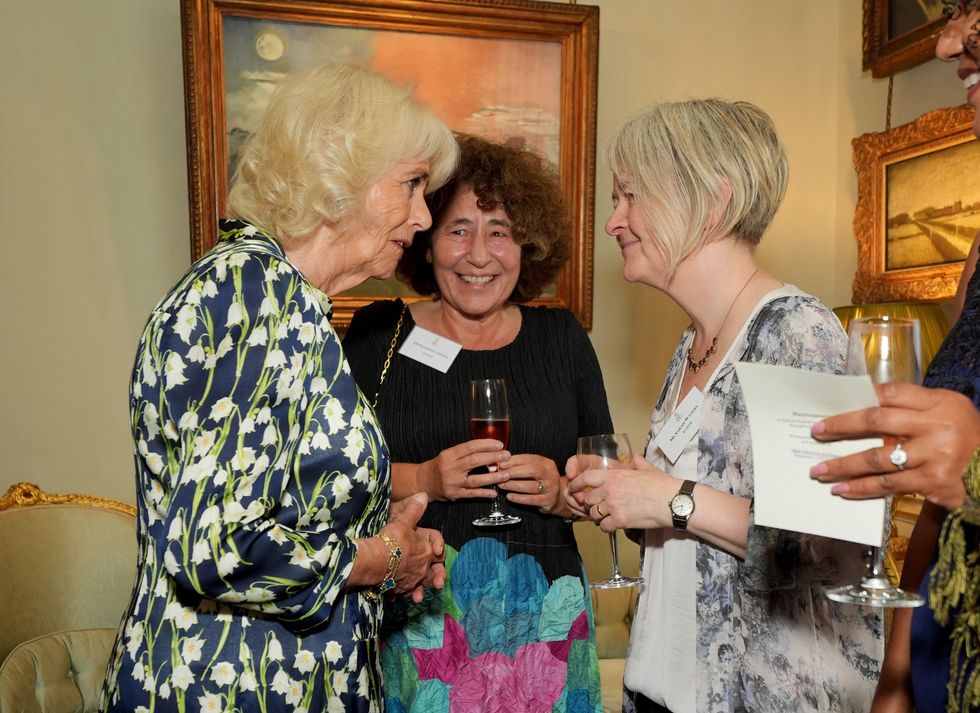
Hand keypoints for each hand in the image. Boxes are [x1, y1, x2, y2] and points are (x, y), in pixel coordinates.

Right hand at [381, 493, 445, 601]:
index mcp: (427, 551)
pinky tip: (398, 595)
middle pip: (434, 571)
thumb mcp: (403, 520)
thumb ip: (414, 509)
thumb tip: (423, 495)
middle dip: (437, 576)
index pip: (438, 547)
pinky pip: (403, 592)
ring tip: (419, 595)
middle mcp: (422, 567)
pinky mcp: (399, 588)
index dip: (438, 544)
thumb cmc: (391, 540)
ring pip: (420, 586)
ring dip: (420, 590)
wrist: (375, 561)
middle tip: (439, 581)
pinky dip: (402, 593)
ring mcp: (411, 579)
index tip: (437, 548)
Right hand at [416, 440, 510, 501]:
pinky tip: (495, 492)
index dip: (486, 444)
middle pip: (475, 461)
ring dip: (493, 477)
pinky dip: (485, 493)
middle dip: (493, 458)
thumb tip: (489, 448)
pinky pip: (472, 494)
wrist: (423, 482)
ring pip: (476, 479)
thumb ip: (465, 452)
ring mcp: (453, 483)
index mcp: (449, 455)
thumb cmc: (439, 466)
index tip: (500, 444)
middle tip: (507, 456)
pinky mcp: (455, 495)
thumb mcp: (448, 454)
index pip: (470, 447)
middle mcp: (450, 468)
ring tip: (506, 474)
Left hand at [498, 454, 565, 515]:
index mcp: (547, 463)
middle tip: (501, 474)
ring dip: (514, 485)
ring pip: (531, 486)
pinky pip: (531, 499)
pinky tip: (509, 496)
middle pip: (532, 470)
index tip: (501, 464)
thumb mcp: (535, 469)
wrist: (557, 497)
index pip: (530, 459)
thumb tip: (500, 463)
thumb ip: (520, 465)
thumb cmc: (541, 481)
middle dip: (514, 472)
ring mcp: (551, 488)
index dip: (514, 461)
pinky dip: (519, 498)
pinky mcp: (548, 501)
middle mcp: (551, 474)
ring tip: (502, 485)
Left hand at [566, 455, 670, 532]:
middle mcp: (610, 490)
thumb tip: (636, 456)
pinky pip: (603, 527)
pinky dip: (606, 527)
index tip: (574, 488)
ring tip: (606, 516)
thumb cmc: (662, 485)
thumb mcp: (647, 469)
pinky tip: (613, 525)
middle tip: (597, 506)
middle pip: (588, 499)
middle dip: (590, 504)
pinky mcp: (620, 521)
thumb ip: (637, 462)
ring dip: (598, 516)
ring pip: (594, 514)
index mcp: (614, 476)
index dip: (577, 484)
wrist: (673, 501)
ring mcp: (614, 506)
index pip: (586, 478)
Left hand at [810, 383, 979, 510]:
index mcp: (940, 402)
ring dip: (844, 466)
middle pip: (877, 421)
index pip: (892, 393)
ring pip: (877, 459)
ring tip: (820, 471)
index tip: (836, 402)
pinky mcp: (932, 482)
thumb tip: (864, 406)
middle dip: (841, 426)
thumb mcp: (948, 410)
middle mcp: (936, 426)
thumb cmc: (965, 436)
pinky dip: (862, 489)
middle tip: (816, 432)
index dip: (862, 397)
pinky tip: (842, 490)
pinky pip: (888, 485)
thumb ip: (913, 407)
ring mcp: (934, 456)